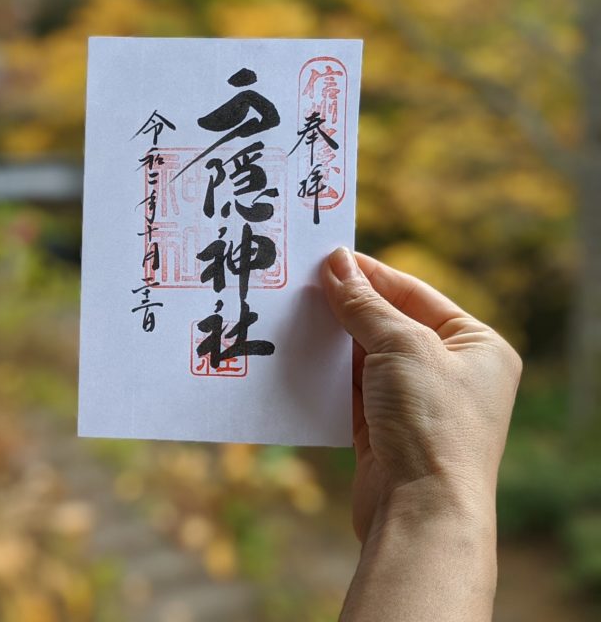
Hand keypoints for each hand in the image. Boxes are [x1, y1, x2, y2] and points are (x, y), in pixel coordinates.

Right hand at [322, 248, 520, 620]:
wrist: (421, 510)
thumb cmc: (430, 423)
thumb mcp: (401, 346)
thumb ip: (364, 304)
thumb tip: (335, 262)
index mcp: (477, 345)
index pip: (414, 294)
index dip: (370, 275)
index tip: (326, 258)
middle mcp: (451, 372)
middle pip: (387, 323)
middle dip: (345, 308)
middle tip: (299, 285)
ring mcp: (416, 403)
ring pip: (364, 357)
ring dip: (331, 341)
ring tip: (291, 316)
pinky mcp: (383, 429)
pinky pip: (349, 390)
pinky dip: (325, 375)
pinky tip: (297, 356)